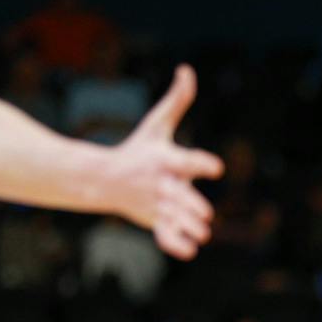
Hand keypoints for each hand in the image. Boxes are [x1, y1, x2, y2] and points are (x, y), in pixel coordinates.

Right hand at [105, 65, 223, 258]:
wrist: (104, 179)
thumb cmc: (138, 149)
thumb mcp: (157, 124)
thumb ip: (177, 101)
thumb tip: (186, 69)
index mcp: (164, 160)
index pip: (185, 161)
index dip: (201, 163)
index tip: (217, 168)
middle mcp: (160, 183)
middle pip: (178, 195)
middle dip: (190, 204)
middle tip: (207, 214)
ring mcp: (155, 204)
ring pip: (173, 218)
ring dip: (188, 226)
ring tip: (204, 233)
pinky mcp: (153, 220)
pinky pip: (164, 234)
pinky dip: (175, 244)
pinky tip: (190, 251)